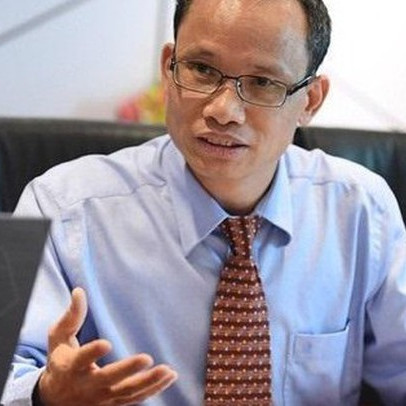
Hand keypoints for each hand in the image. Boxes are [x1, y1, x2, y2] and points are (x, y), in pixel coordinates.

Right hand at [38, 287, 177, 405]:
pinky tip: (170, 376)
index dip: (92, 353)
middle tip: (146, 358)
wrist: (55, 399)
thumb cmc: (60, 361)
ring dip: (149, 383)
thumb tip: (79, 291)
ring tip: (168, 370)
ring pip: (127, 393)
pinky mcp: (114, 404)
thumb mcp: (59, 338)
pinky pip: (135, 399)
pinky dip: (153, 389)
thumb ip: (71, 316)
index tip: (106, 343)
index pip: (81, 359)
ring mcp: (102, 398)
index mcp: (71, 366)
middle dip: (127, 370)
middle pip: (108, 379)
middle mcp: (87, 385)